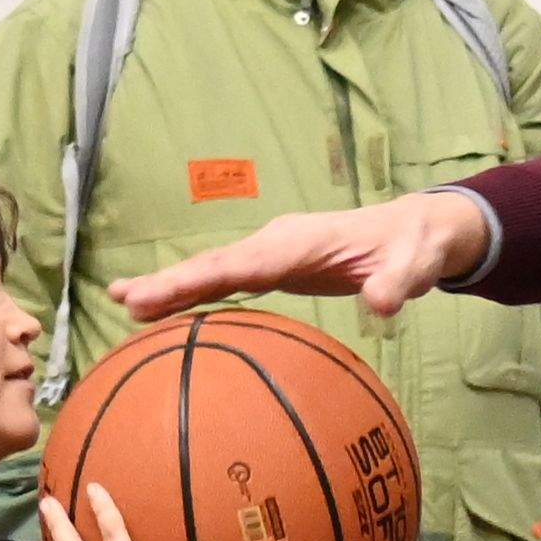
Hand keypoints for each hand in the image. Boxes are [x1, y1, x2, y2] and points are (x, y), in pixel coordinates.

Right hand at [114, 191, 492, 324]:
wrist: (418, 229)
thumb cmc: (416, 248)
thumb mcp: (417, 264)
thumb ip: (400, 282)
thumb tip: (384, 305)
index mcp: (300, 241)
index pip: (243, 264)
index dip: (201, 280)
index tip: (160, 294)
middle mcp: (277, 242)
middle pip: (215, 264)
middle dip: (170, 282)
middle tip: (123, 302)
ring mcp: (272, 251)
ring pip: (214, 270)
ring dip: (172, 287)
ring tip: (124, 303)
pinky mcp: (275, 265)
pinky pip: (227, 280)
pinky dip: (195, 292)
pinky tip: (166, 310)